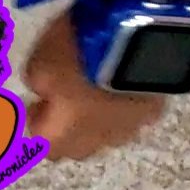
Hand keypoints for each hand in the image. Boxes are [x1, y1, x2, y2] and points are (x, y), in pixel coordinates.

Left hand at [24, 10, 163, 161]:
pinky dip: (123, 103)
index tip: (35, 103)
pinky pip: (131, 113)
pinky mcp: (153, 111)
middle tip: (62, 98)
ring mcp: (129, 129)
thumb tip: (42, 89)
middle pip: (77, 147)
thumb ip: (36, 81)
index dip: (37, 123)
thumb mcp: (40, 60)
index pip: (44, 144)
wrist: (135, 42)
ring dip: (96, 117)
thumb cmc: (79, 54)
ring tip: (94, 87)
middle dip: (66, 126)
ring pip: (107, 133)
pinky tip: (120, 82)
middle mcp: (97, 141)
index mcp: (64, 133)